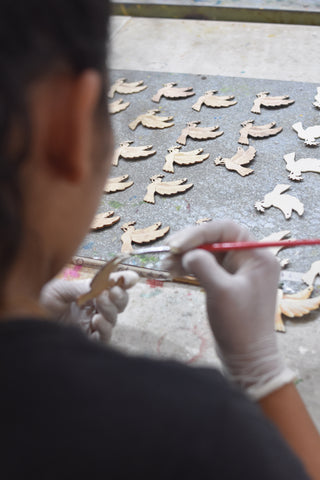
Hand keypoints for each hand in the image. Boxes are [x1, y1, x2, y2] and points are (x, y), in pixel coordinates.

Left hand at [40, 271, 138, 342]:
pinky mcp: (88, 341)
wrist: (25, 319)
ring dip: (111, 309)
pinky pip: (104, 336)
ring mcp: (92, 325)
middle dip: (120, 296)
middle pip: (119, 303)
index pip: (114, 286)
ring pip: (114, 319)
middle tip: (112, 291)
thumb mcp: (62, 289)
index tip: (131, 279)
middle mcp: (94, 308)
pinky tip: (96, 321)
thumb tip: (108, 282)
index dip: (125, 282)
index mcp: (90, 292)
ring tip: (100, 302)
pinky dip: (105, 328)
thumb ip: (85, 287)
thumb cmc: (40, 302)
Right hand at [164, 220, 293, 399]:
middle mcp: (250, 259)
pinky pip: (207, 266)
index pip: (226, 230)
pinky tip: (172, 270)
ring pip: (209, 253)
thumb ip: (203, 265)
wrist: (247, 359)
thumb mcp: (220, 291)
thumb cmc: (239, 325)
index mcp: (257, 256)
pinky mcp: (229, 283)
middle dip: (190, 244)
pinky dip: (190, 267)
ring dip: (186, 256)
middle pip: (216, 239)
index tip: (177, 244)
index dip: (199, 232)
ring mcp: (239, 271)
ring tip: (165, 265)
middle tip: (167, 253)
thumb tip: (187, 253)